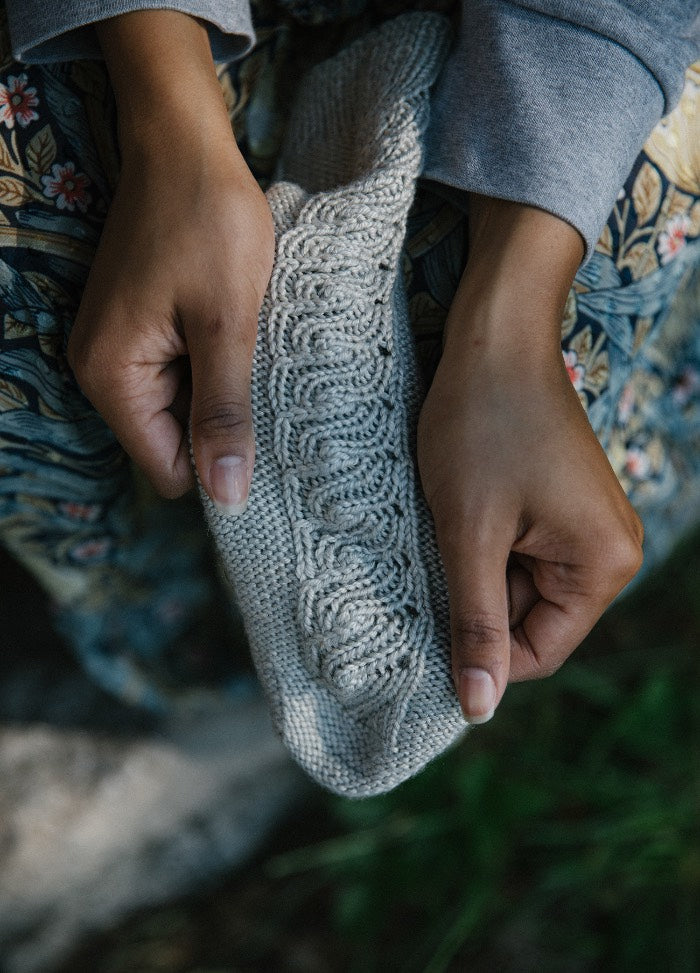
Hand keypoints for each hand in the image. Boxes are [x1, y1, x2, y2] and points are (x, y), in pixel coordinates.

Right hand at [67, 12, 274, 507]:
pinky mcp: (139, 326)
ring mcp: (119, 347)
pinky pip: (180, 372)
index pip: (167, 468)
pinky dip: (212, 362)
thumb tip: (225, 499)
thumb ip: (224, 412)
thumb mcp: (227, 324)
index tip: (263, 436)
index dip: (215, 464)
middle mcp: (103, 371)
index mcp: (114, 378)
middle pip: (172, 440)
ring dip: (221, 388)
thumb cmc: (208, 222)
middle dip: (220, 422)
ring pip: (181, 406)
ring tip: (253, 349)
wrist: (184, 142)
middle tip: (267, 382)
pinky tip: (237, 332)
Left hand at [417, 197, 642, 723]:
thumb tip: (478, 708)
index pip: (538, 652)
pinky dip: (478, 546)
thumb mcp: (470, 533)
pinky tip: (451, 518)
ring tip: (438, 534)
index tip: (423, 637)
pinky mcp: (557, 504)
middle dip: (472, 605)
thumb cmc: (482, 426)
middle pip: (530, 620)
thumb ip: (476, 622)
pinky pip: (516, 552)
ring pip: (516, 586)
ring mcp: (583, 525)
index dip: (479, 656)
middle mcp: (607, 551)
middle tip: (422, 573)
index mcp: (602, 565)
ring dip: (470, 572)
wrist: (495, 336)